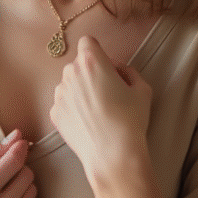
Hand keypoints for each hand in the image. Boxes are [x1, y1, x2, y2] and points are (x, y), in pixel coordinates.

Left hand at [50, 35, 152, 184]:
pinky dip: (74, 108)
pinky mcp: (54, 113)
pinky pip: (64, 102)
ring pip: (70, 83)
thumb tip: (119, 71)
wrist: (113, 155)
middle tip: (108, 92)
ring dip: (80, 90)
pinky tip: (88, 122)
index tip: (107, 67)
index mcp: (92, 62)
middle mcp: (70, 74)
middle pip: (78, 64)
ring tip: (98, 111)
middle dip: (91, 73)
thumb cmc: (130, 121)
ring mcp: (59, 94)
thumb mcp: (142, 90)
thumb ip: (129, 72)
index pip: (88, 42)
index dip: (99, 52)